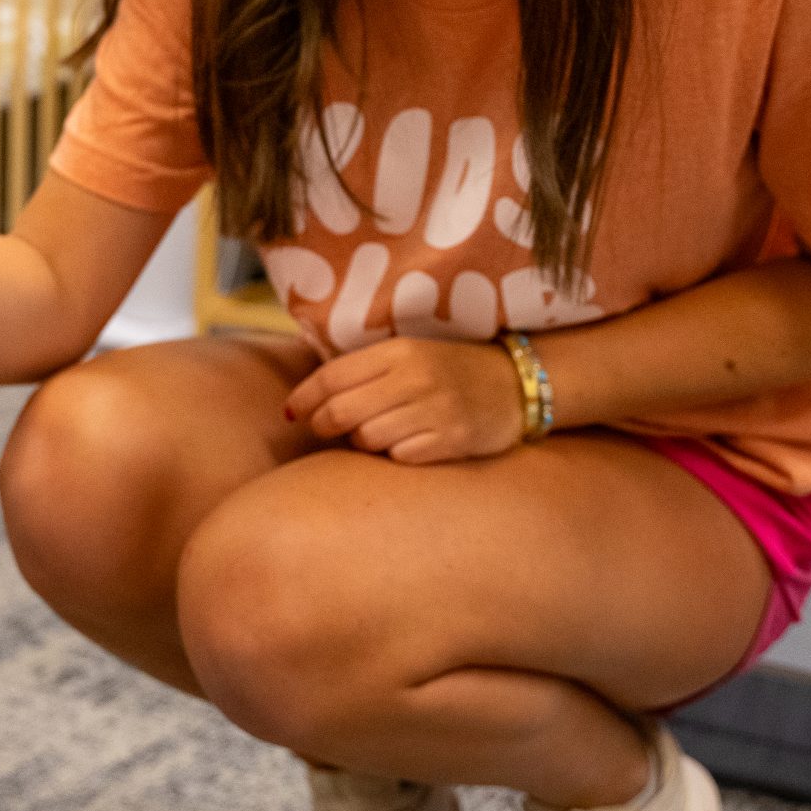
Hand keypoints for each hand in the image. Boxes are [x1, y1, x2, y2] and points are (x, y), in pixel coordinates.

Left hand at [286, 335, 526, 465]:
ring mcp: (434, 411)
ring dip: (362, 442)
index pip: (332, 377)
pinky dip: (394, 455)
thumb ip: (363, 369)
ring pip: (367, 439)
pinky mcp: (452, 441)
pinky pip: (400, 457)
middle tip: (325, 429)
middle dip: (323, 425)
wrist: (518, 385)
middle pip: (341, 412)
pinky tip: (405, 444)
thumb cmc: (450, 370)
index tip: (292, 411)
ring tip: (375, 433)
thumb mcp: (409, 354)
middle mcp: (414, 379)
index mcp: (398, 352)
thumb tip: (304, 396)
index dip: (304, 397)